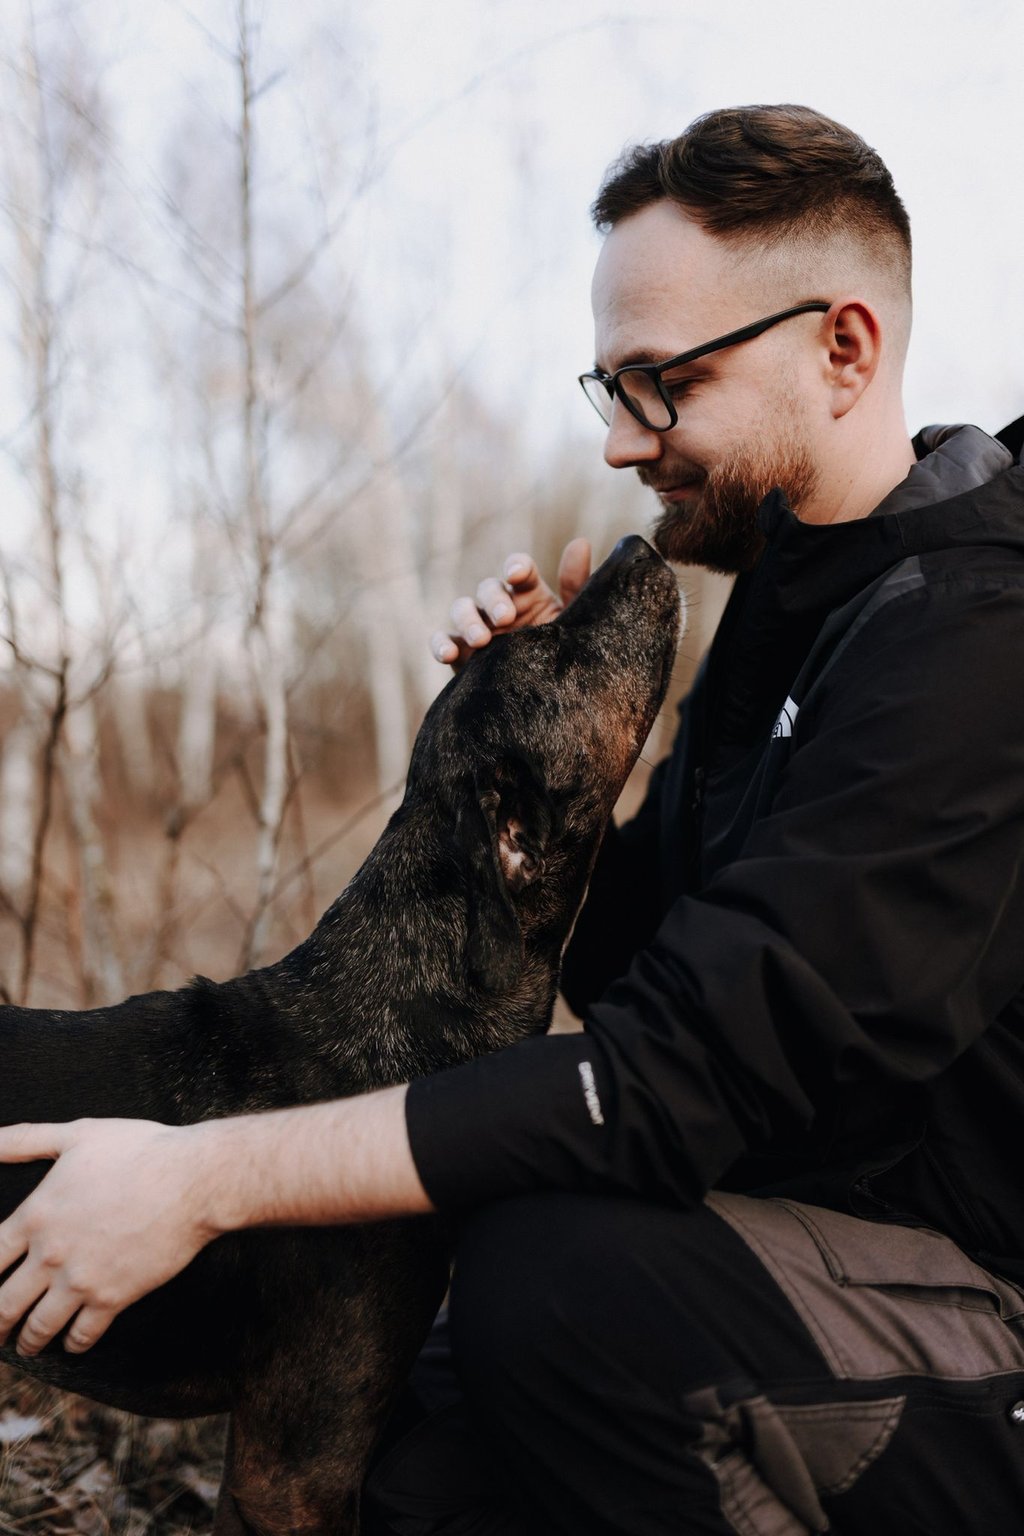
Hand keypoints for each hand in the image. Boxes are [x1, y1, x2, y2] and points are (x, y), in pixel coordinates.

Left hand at [0, 1118, 218, 1355]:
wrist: (192, 1180)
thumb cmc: (138, 1150)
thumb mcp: (77, 1134)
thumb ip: (25, 1139)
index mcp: (36, 1215)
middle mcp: (51, 1256)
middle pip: (4, 1304)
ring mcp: (81, 1281)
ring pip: (38, 1326)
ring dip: (27, 1341)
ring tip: (24, 1346)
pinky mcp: (113, 1298)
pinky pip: (83, 1334)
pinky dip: (73, 1345)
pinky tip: (71, 1344)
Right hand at [430, 537, 591, 667]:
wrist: (548, 697)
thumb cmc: (564, 654)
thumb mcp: (576, 623)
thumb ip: (576, 585)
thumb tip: (580, 542)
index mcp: (529, 593)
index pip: (519, 569)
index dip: (516, 567)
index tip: (517, 575)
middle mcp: (501, 605)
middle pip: (488, 588)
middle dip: (494, 600)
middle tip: (506, 618)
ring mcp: (478, 627)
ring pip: (461, 609)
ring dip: (468, 620)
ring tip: (482, 640)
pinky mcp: (461, 652)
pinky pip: (443, 640)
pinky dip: (440, 644)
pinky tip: (448, 654)